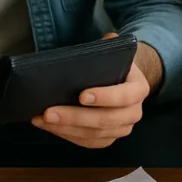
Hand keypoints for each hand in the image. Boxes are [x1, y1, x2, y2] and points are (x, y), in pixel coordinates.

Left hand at [32, 42, 151, 148]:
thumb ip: (111, 47)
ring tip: (42, 119)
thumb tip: (107, 38)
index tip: (81, 95)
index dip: (104, 97)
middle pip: (105, 120)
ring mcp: (122, 129)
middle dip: (74, 117)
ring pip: (94, 135)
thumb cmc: (115, 67)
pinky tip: (49, 127)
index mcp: (139, 89)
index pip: (124, 96)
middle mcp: (134, 113)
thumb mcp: (116, 54)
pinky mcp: (108, 139)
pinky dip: (67, 136)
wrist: (123, 83)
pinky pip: (88, 142)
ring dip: (65, 128)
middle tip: (49, 112)